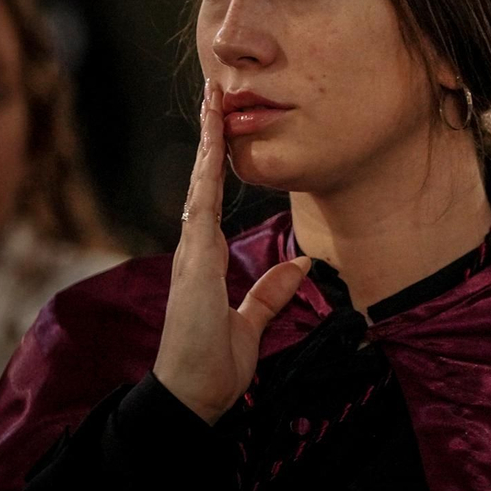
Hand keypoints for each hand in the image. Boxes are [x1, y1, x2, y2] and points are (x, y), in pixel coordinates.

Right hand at [153, 80, 311, 424]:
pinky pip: (200, 214)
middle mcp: (195, 250)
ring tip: (212, 105)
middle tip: (213, 93)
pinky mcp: (192, 267)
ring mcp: (190, 256)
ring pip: (199, 188)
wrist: (192, 397)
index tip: (224, 125)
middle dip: (208, 138)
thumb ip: (270, 294)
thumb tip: (300, 265)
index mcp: (206, 259)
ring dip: (205, 146)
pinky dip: (204, 181)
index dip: (217, 161)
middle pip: (201, 182)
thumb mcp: (252, 324)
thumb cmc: (213, 365)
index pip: (213, 199)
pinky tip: (209, 152)